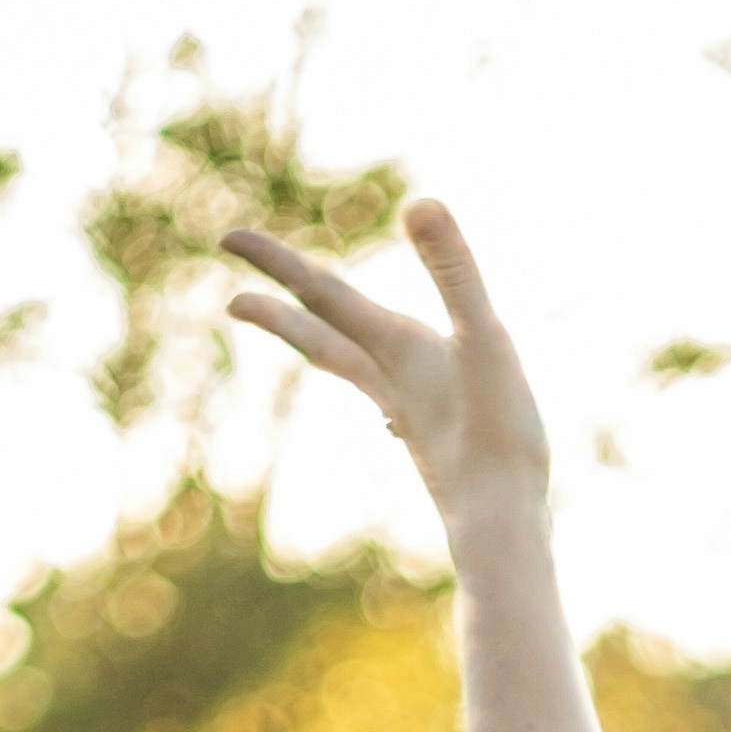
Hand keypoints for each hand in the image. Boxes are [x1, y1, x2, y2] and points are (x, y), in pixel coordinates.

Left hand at [223, 201, 548, 541]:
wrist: (501, 530)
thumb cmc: (498, 438)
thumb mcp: (485, 340)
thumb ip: (455, 272)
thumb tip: (421, 201)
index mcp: (396, 350)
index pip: (324, 294)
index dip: (278, 263)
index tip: (229, 239)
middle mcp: (390, 381)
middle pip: (320, 338)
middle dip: (280, 313)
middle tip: (235, 301)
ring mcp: (407, 415)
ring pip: (352, 369)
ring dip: (322, 346)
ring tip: (308, 336)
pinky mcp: (432, 441)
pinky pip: (391, 401)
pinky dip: (378, 386)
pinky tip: (391, 407)